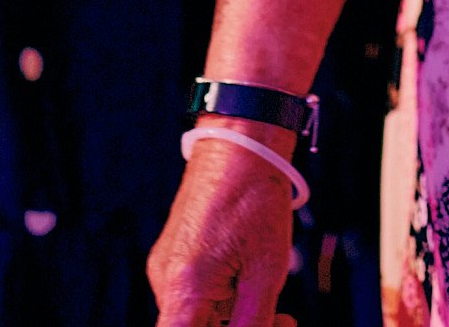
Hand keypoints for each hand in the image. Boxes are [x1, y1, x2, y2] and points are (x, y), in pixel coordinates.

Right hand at [149, 137, 296, 326]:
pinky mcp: (173, 255)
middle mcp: (165, 281)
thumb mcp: (267, 269)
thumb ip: (252, 321)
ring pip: (195, 315)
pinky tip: (249, 280)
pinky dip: (221, 299)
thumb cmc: (256, 198)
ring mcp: (165, 267)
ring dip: (231, 318)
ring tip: (273, 300)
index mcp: (183, 288)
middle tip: (283, 319)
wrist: (241, 140)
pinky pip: (193, 294)